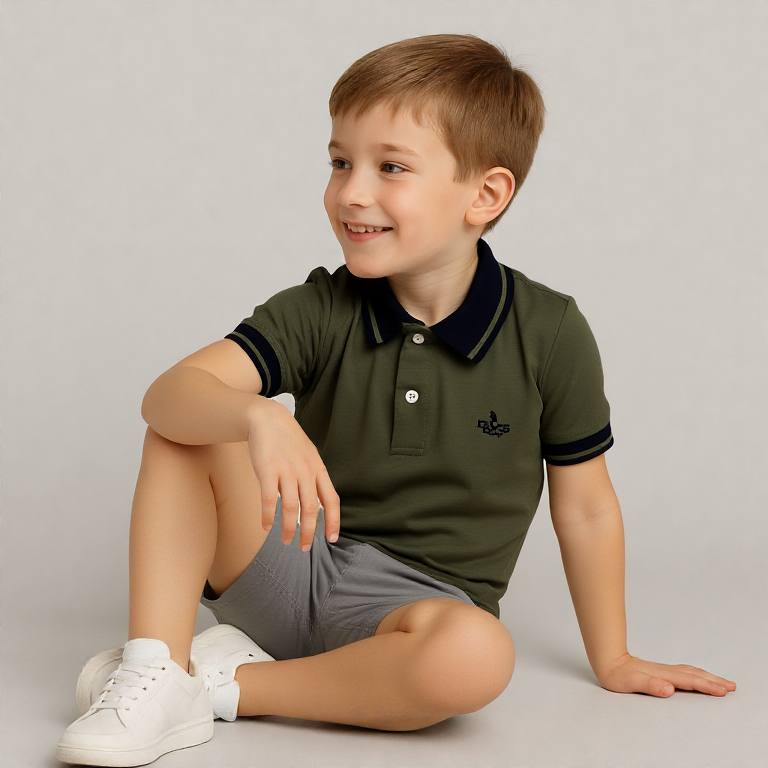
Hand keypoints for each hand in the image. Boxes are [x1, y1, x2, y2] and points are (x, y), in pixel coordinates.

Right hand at [247, 397, 339, 550]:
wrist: (268, 419)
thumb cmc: (289, 441)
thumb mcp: (309, 456)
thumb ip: (314, 478)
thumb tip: (317, 505)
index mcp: (318, 470)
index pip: (331, 500)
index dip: (333, 521)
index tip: (331, 539)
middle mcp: (305, 472)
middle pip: (311, 509)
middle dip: (309, 533)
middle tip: (304, 548)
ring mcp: (286, 471)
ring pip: (291, 508)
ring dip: (288, 529)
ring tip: (286, 542)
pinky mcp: (267, 470)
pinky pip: (269, 499)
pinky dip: (268, 516)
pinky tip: (266, 527)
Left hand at [598, 653, 736, 696]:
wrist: (608, 662)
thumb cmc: (618, 675)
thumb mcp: (631, 683)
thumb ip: (650, 685)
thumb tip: (669, 688)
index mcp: (662, 675)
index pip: (689, 681)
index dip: (706, 686)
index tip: (722, 690)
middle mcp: (666, 672)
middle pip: (694, 675)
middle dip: (713, 681)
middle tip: (731, 687)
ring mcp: (664, 670)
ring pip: (690, 672)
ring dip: (707, 677)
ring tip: (722, 682)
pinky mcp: (661, 672)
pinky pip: (684, 672)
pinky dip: (696, 674)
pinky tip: (698, 676)